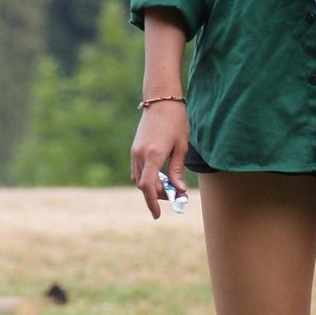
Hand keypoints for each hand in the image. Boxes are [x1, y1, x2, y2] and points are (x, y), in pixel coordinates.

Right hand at [130, 104, 188, 219]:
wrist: (161, 99)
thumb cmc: (175, 121)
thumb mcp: (181, 147)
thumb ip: (177, 171)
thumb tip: (179, 191)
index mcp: (153, 155)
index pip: (147, 186)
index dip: (152, 202)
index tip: (158, 214)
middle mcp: (139, 155)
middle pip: (144, 185)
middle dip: (157, 195)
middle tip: (175, 196)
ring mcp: (134, 151)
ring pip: (139, 179)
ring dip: (151, 186)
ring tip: (169, 185)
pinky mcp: (134, 148)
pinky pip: (137, 170)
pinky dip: (146, 177)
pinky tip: (159, 176)